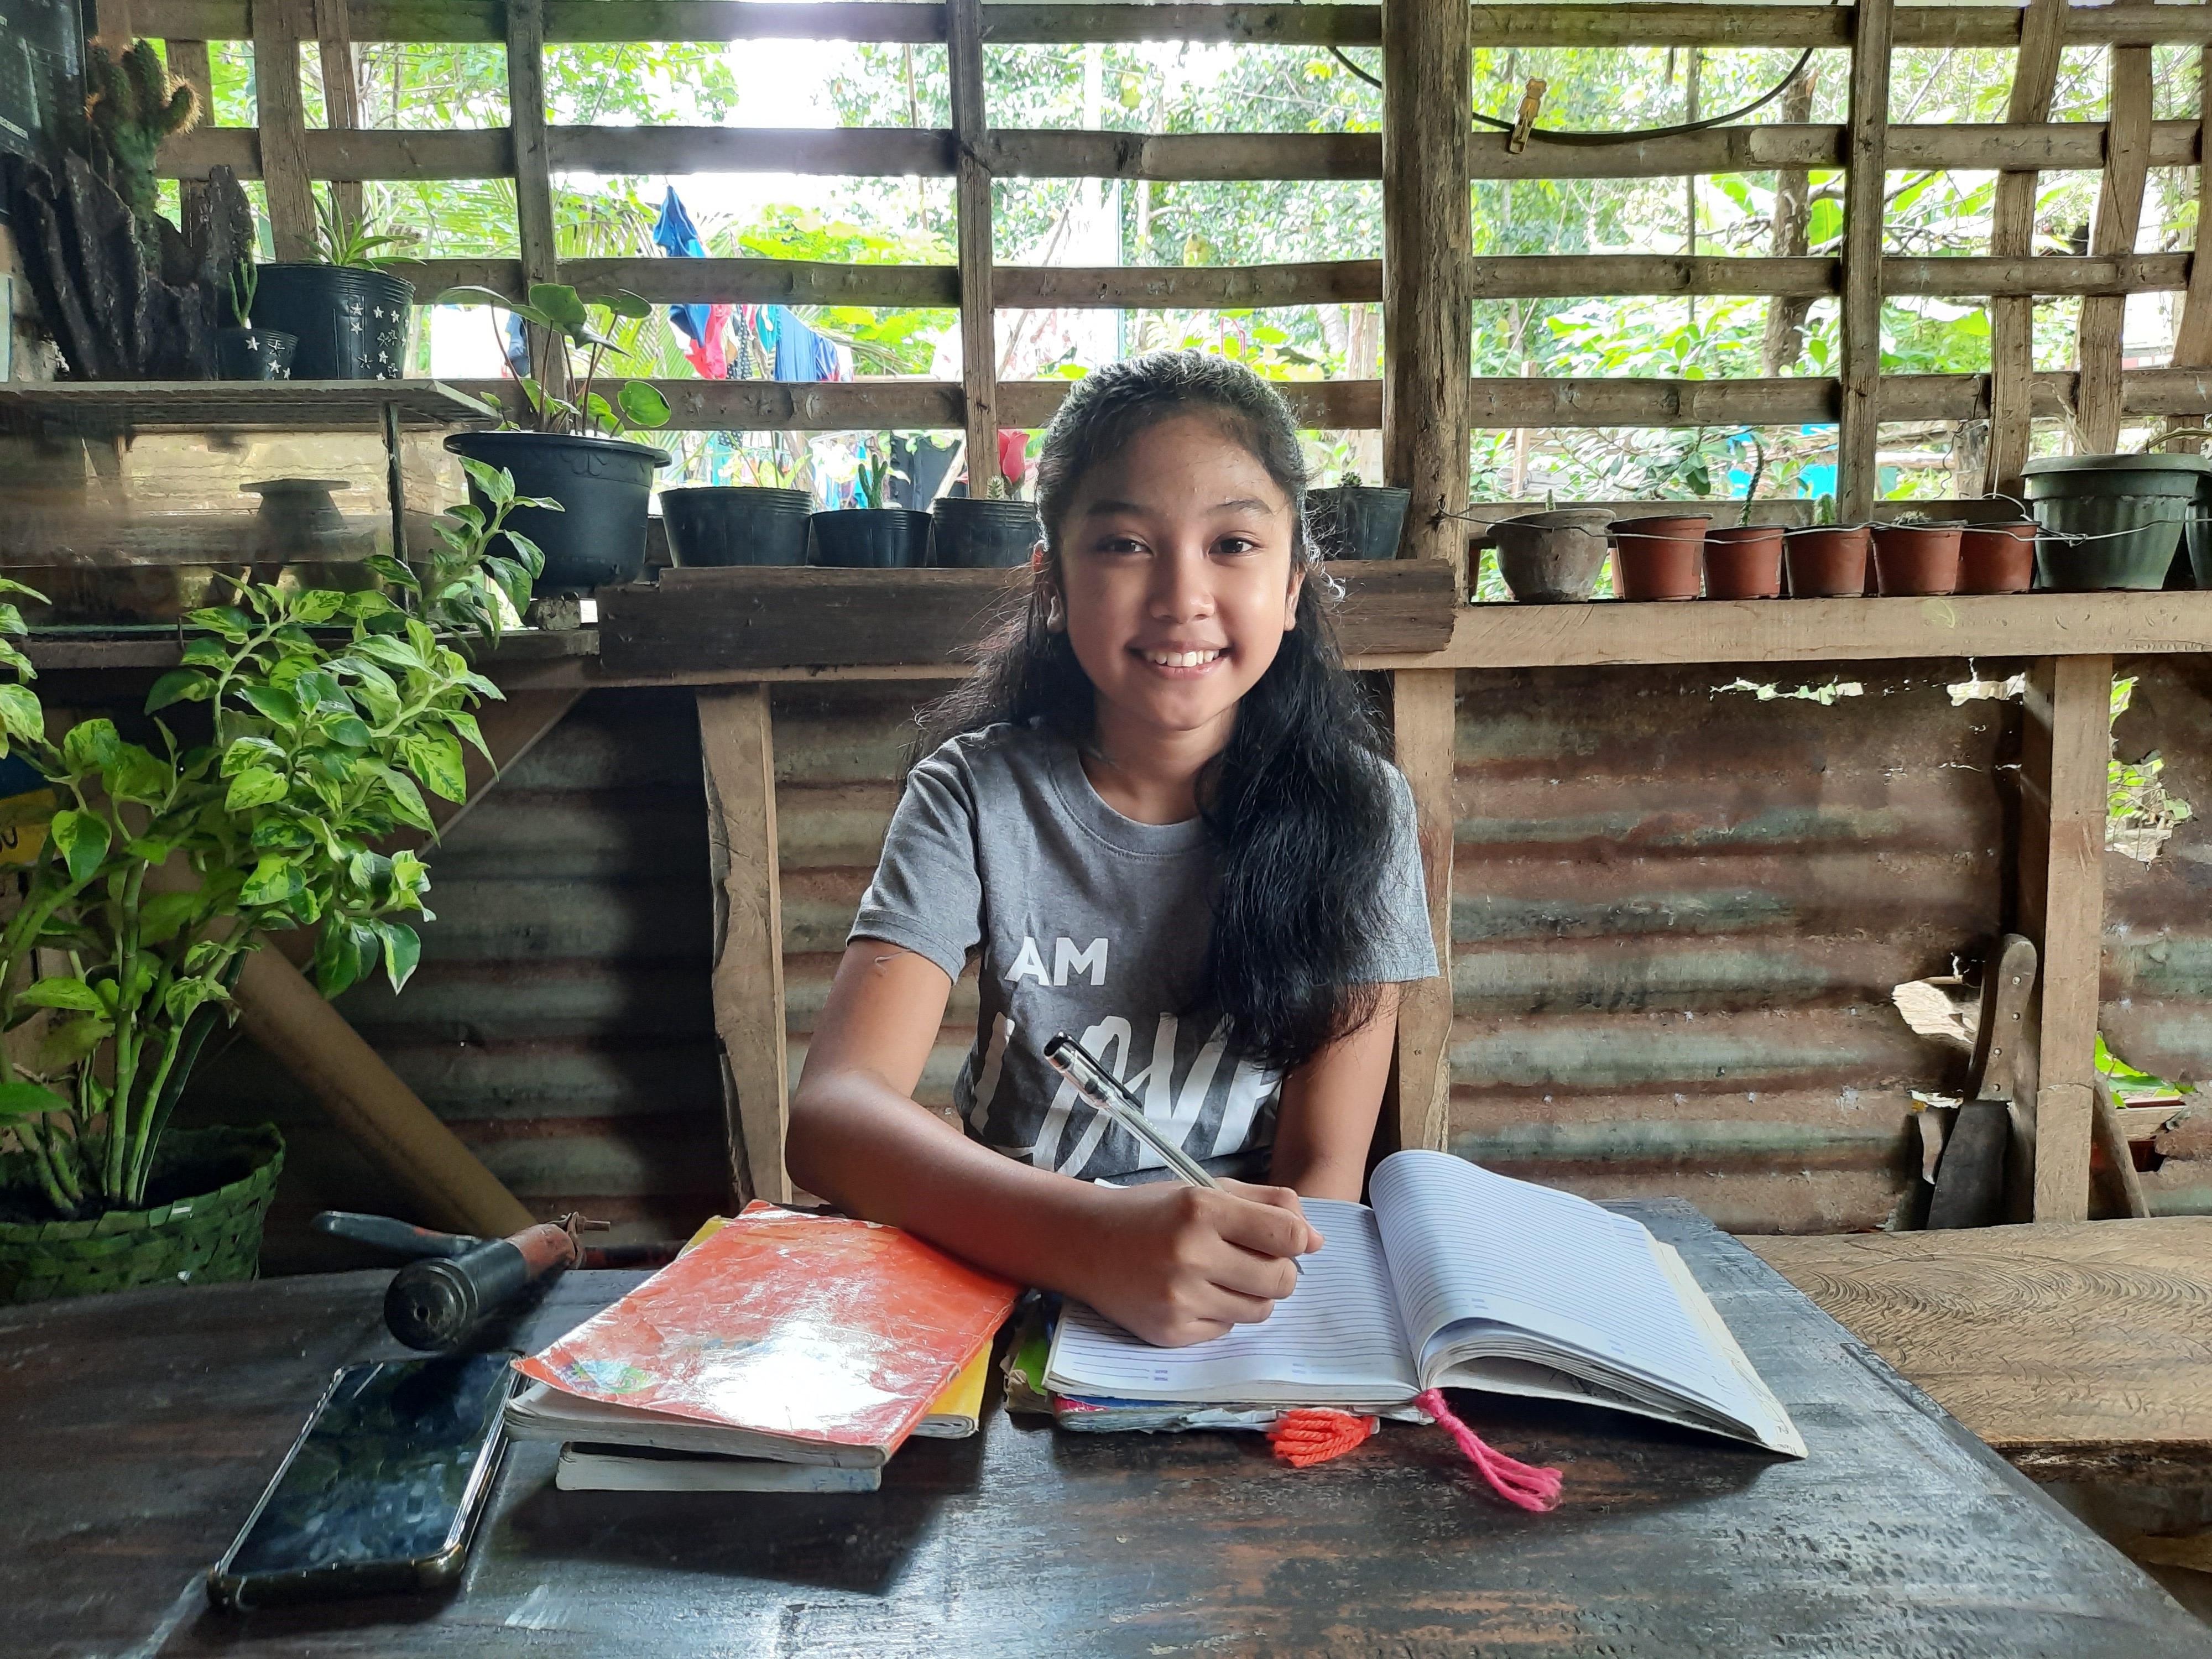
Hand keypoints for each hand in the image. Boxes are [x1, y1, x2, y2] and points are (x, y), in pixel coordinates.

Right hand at [1071, 1179, 1323, 1347]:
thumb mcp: (1204, 1190)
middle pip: (1282, 1280)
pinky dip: (1221, 1313)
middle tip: (1253, 1260)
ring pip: (1260, 1311)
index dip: (1298, 1239)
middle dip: (1279, 1271)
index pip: (1288, 1235)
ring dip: (1252, 1295)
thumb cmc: (1151, 1212)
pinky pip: (1226, 1330)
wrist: (1083, 1243)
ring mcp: (1180, 1298)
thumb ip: (1266, 1206)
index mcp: (1203, 1210)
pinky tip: (1195, 1294)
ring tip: (1223, 1276)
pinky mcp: (1170, 1332)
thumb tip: (1315, 1240)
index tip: (1285, 1239)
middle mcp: (1191, 1255)